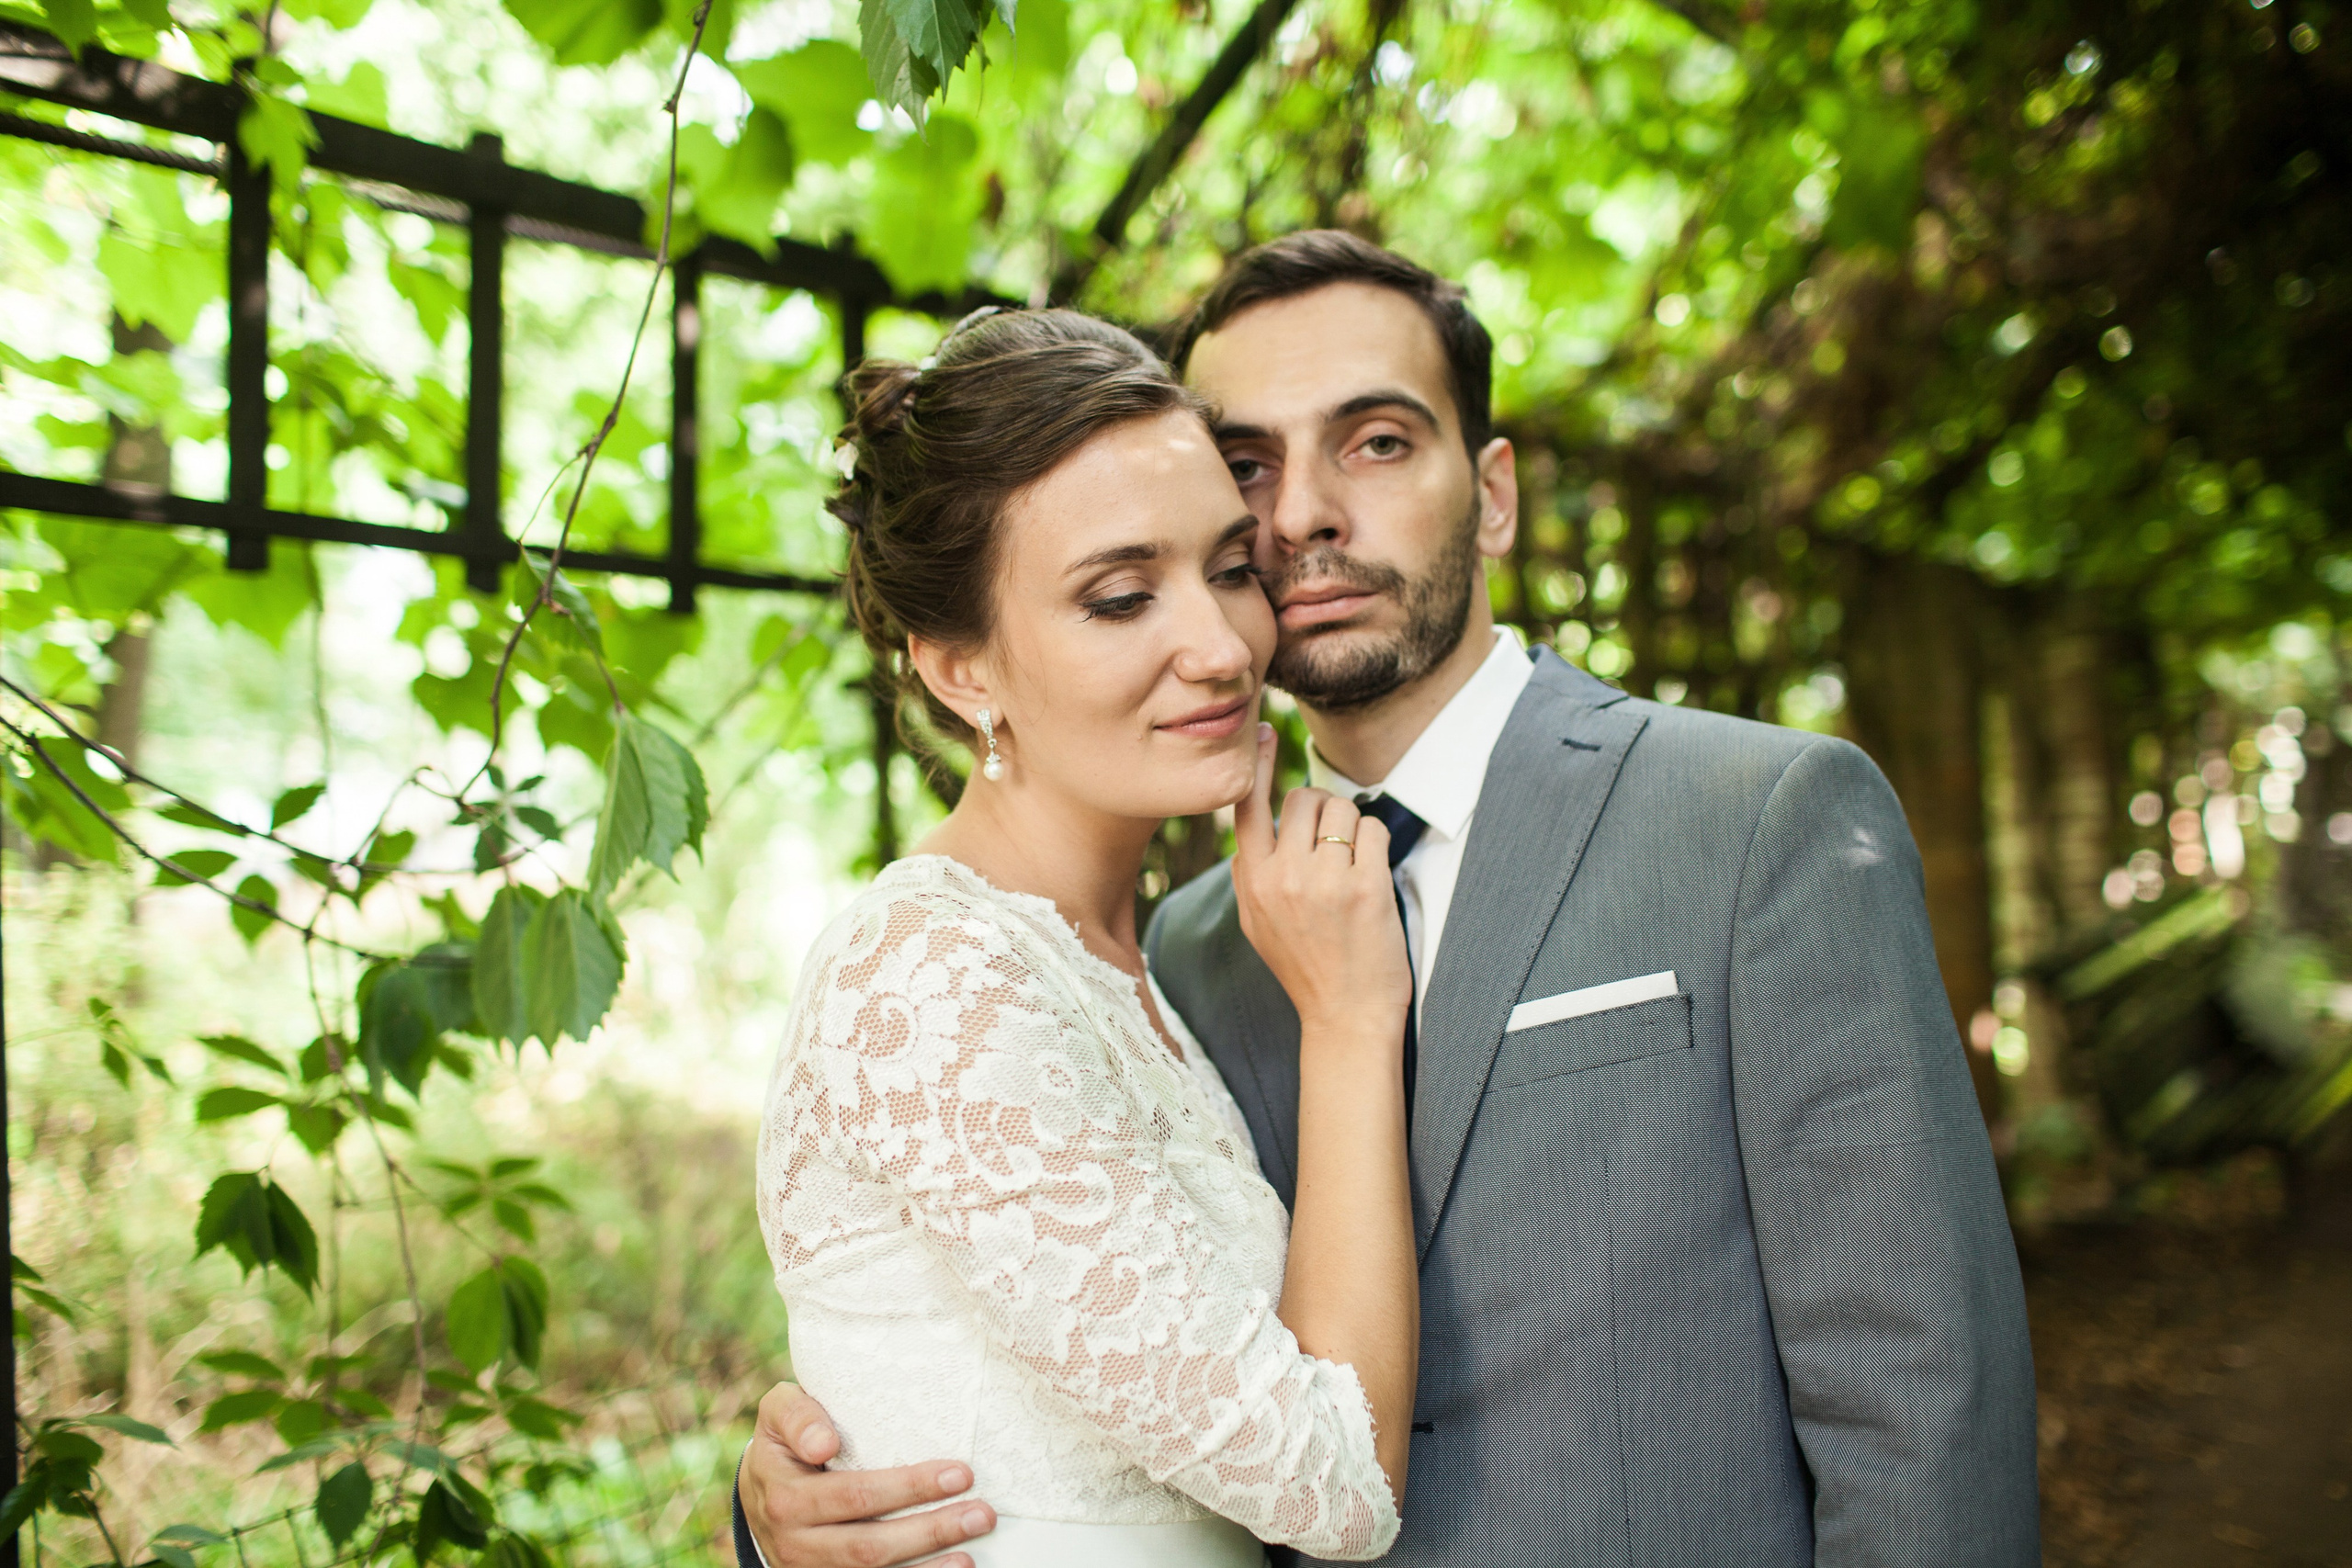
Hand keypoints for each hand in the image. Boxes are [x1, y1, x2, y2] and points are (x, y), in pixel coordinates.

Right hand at [738, 1381, 995, 1566]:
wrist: (756, 1493)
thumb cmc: (784, 1443)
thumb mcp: (778, 1414)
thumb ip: (797, 1416)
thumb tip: (824, 1442)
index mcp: (787, 1497)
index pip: (855, 1495)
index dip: (908, 1488)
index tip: (960, 1474)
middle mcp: (795, 1542)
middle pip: (869, 1546)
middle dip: (931, 1531)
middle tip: (982, 1512)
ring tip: (971, 1555)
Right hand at [1230, 724, 1411, 1039]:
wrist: (1345, 1018)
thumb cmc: (1307, 969)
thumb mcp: (1257, 923)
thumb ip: (1252, 874)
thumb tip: (1254, 827)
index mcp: (1251, 882)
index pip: (1245, 806)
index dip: (1258, 764)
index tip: (1264, 733)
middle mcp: (1281, 877)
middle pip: (1304, 799)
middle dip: (1325, 811)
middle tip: (1335, 844)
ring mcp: (1322, 881)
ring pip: (1341, 810)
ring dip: (1355, 829)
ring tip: (1354, 867)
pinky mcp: (1364, 886)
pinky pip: (1374, 831)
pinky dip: (1378, 846)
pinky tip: (1373, 877)